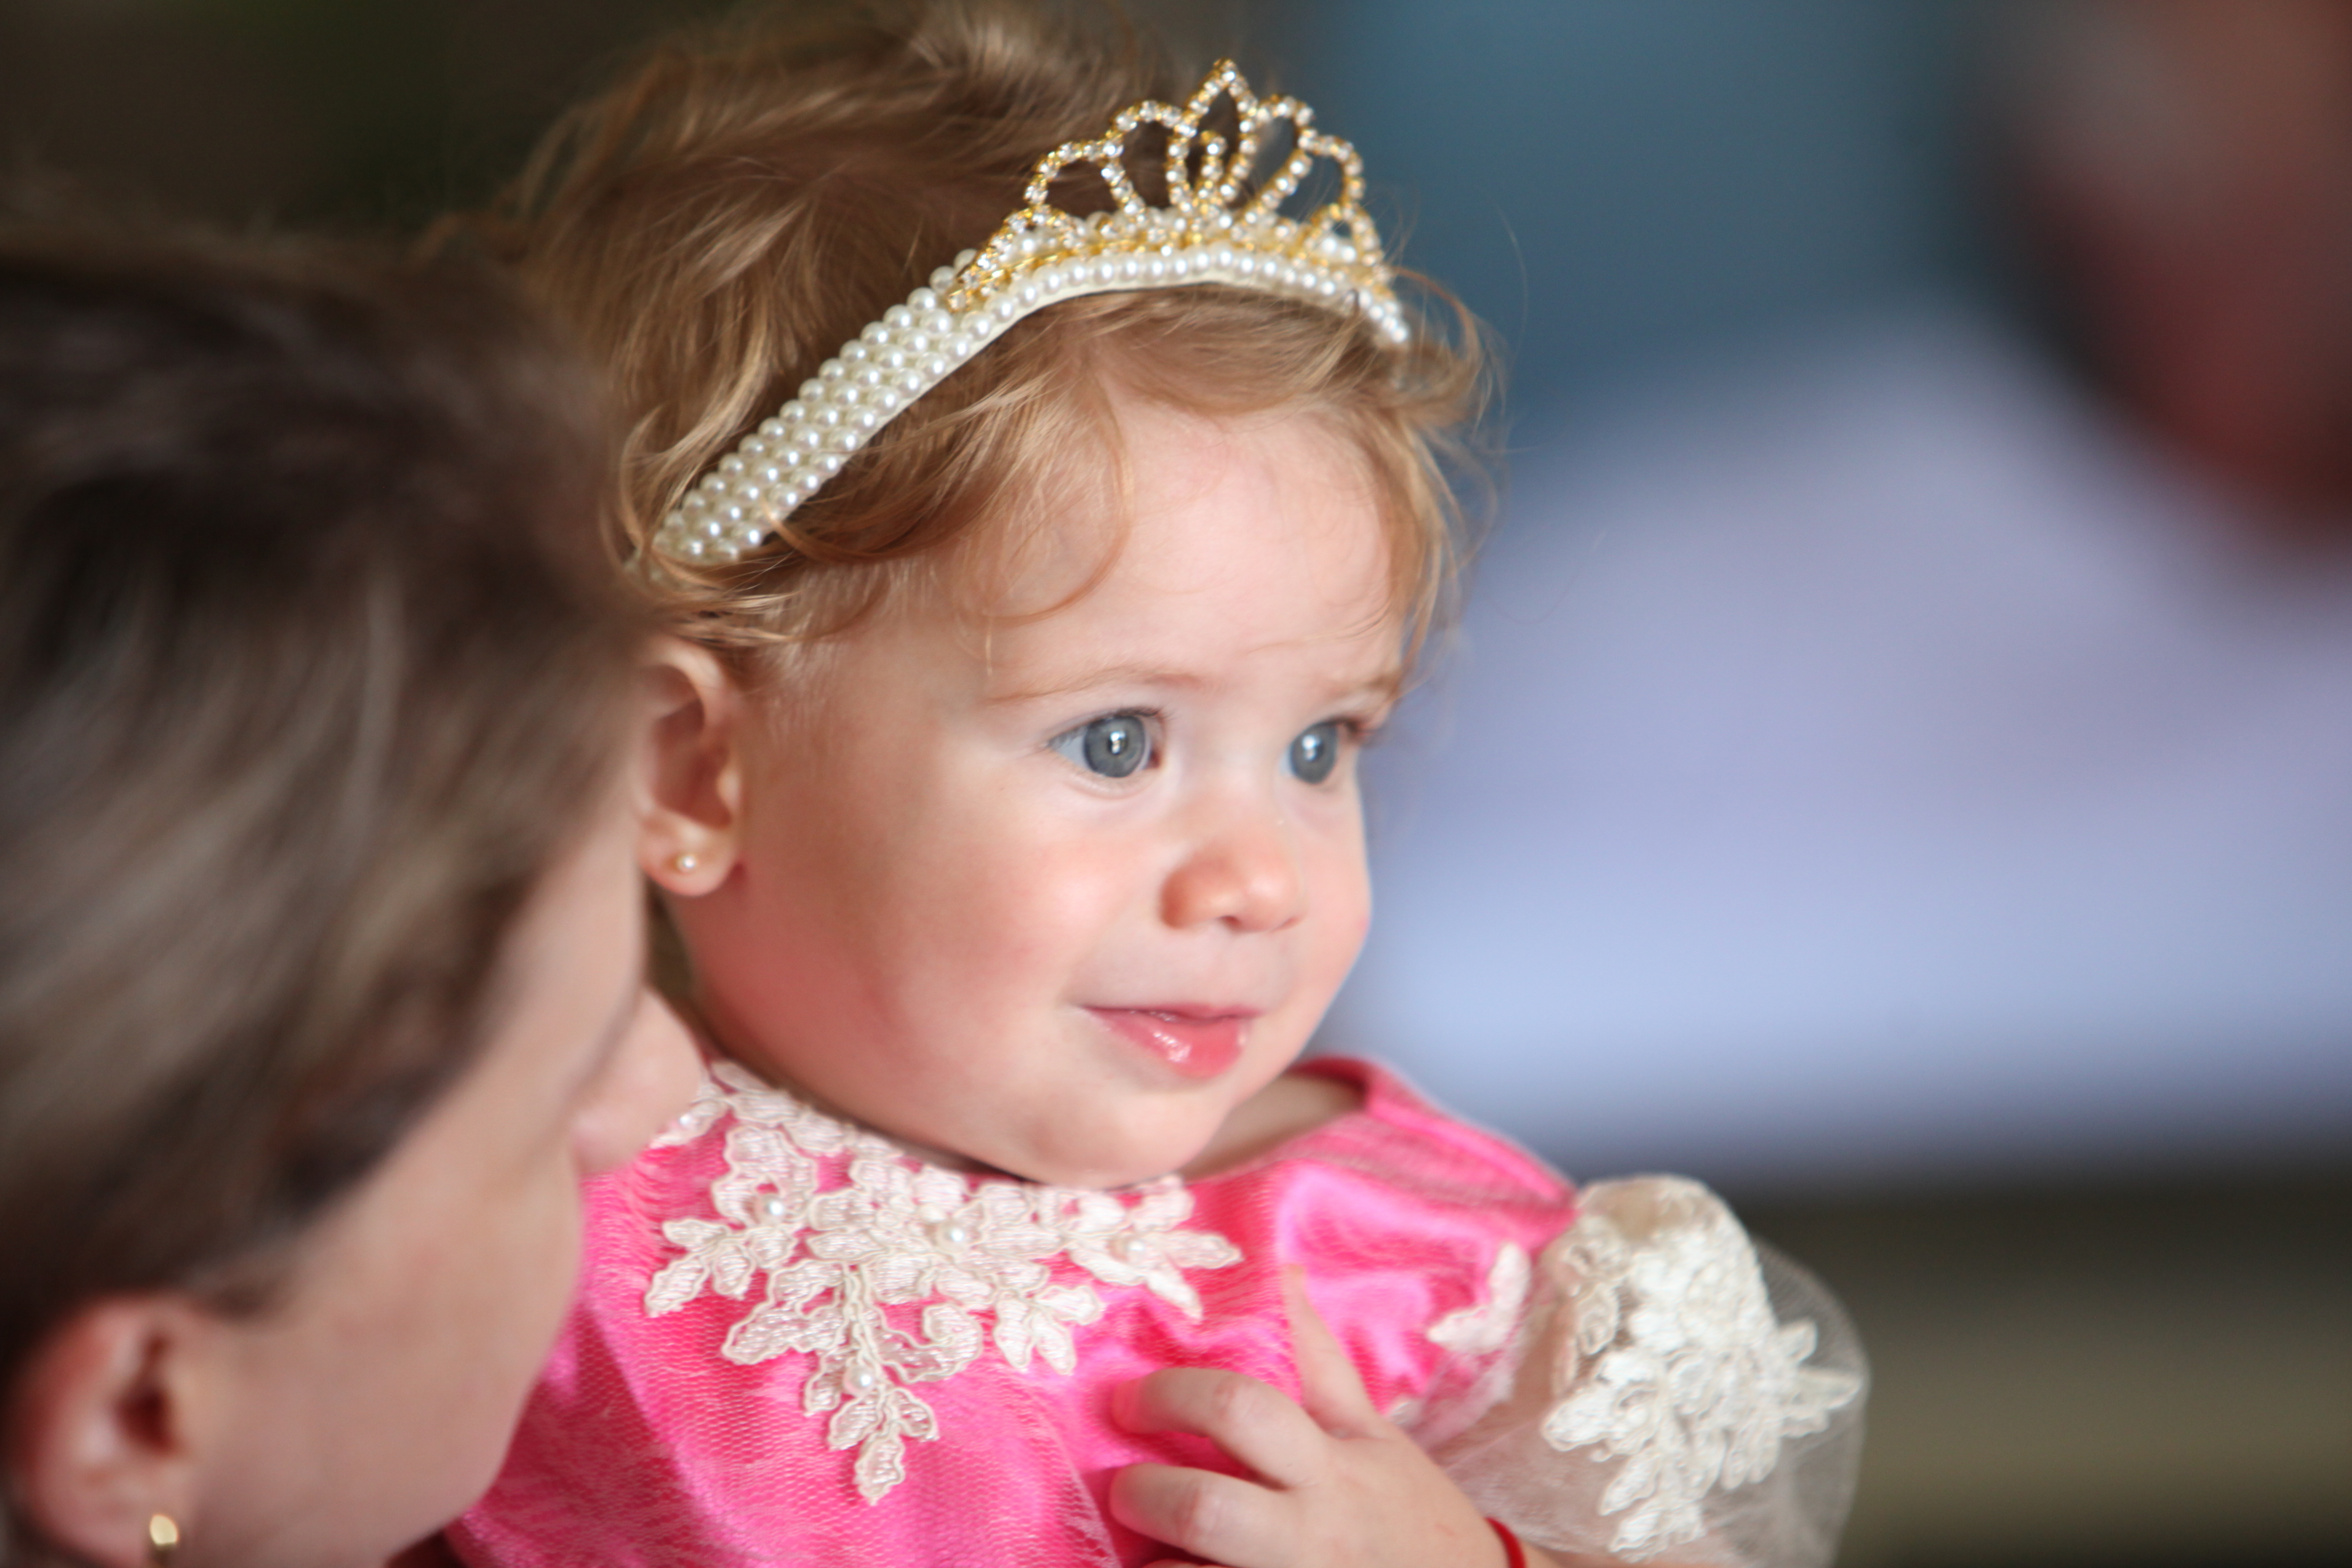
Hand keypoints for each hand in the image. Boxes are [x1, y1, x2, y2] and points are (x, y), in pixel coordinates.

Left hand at [1107, 1267, 1523, 1567]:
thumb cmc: (1406, 1511)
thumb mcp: (1370, 1434)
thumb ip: (1317, 1358)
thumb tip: (1280, 1269)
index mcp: (1329, 1467)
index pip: (1239, 1408)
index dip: (1170, 1395)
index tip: (1129, 1400)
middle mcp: (1310, 1534)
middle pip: (1203, 1509)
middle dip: (1144, 1494)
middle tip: (1126, 1488)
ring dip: (1155, 1565)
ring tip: (1153, 1552)